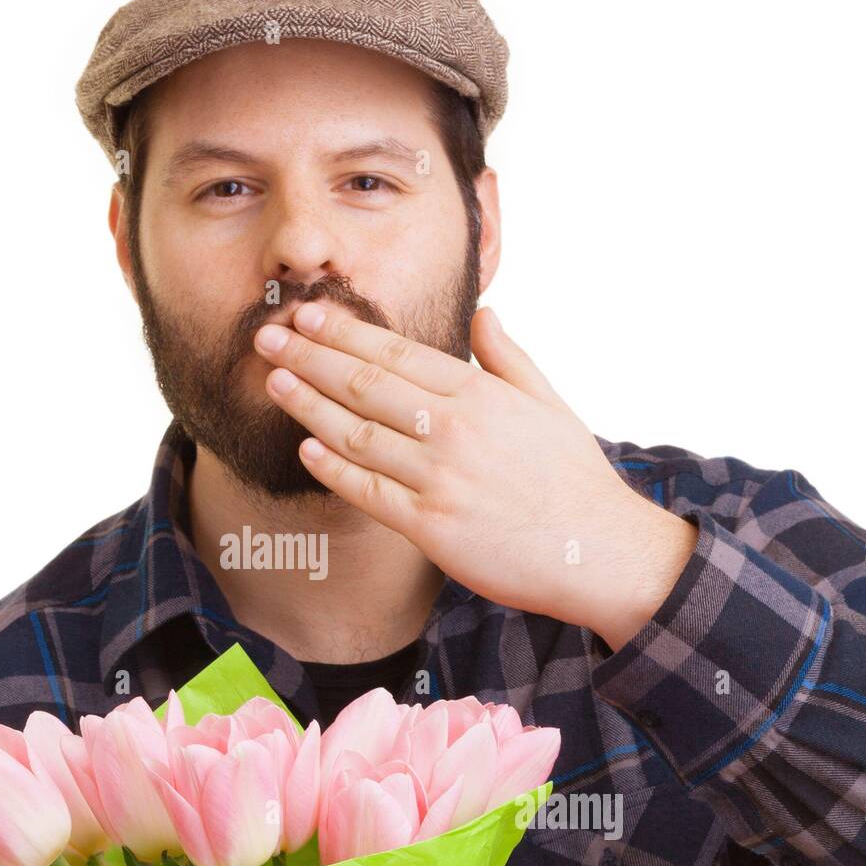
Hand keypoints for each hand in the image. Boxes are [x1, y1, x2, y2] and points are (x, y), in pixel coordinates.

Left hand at [253, 302, 697, 651]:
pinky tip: (306, 449)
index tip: (308, 313)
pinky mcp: (432, 527)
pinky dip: (334, 470)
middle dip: (310, 357)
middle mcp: (455, 430)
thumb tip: (485, 313)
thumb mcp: (550, 404)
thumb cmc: (573, 480)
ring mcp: (441, 479)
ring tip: (272, 382)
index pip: (397, 353)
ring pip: (358, 435)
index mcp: (481, 395)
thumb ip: (509, 358)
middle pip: (366, 384)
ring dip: (308, 406)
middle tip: (267, 336)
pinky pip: (370, 493)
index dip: (345, 331)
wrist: (598, 552)